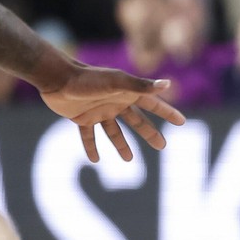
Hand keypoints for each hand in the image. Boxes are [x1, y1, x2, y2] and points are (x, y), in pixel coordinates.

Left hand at [39, 63, 185, 162]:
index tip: (181, 122)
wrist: (57, 79)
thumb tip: (167, 84)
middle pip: (137, 121)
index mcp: (127, 93)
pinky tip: (95, 160)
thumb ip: (141, 86)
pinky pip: (89, 136)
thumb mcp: (117, 82)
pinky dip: (91, 147)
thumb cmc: (89, 79)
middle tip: (162, 146)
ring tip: (129, 160)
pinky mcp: (82, 118)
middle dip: (150, 133)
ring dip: (122, 145)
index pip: (153, 104)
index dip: (167, 113)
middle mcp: (115, 102)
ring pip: (114, 132)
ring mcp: (99, 111)